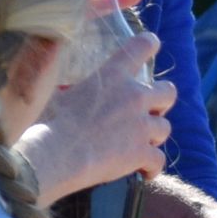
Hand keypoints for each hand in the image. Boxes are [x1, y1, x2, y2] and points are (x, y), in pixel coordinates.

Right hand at [21, 32, 172, 191]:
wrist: (54, 154)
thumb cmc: (47, 121)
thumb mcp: (56, 90)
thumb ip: (68, 81)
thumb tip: (59, 75)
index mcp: (112, 76)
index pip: (140, 47)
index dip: (149, 45)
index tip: (152, 44)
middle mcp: (133, 96)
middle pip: (168, 92)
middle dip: (161, 102)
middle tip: (149, 112)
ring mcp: (141, 126)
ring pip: (165, 128)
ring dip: (153, 136)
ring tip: (137, 145)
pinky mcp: (143, 153)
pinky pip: (159, 161)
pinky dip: (152, 168)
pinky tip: (144, 173)